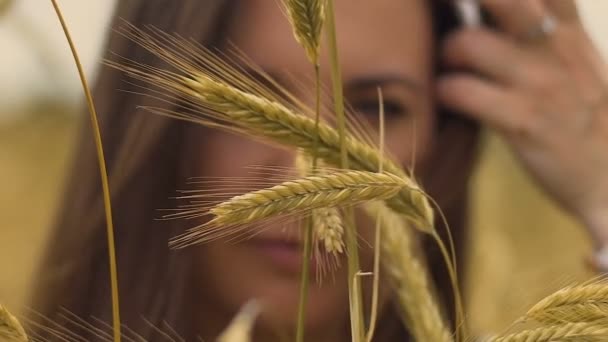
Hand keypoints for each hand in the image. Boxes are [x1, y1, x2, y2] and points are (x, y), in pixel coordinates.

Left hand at [437, 0, 607, 244]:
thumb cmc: (583, 116)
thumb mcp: (576, 63)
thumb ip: (545, 30)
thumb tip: (493, 10)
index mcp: (570, 33)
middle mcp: (554, 51)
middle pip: (504, 1)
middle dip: (465, 0)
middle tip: (444, 8)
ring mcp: (538, 86)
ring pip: (469, 44)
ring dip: (447, 53)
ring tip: (449, 66)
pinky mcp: (520, 121)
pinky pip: (462, 91)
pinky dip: (445, 90)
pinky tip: (448, 96)